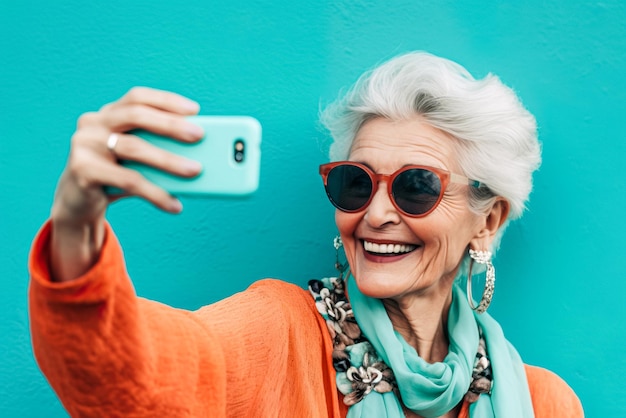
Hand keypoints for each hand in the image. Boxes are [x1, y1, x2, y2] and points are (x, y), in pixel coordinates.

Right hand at [49, 87, 203, 280]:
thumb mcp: (135, 159)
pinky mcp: (82, 170)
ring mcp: (85, 145)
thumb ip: (156, 148)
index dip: (166, 100)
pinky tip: (174, 204)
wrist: (78, 204)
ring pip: (133, 148)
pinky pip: (128, 181)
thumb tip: (198, 155)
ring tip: (195, 171)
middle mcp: (93, 123)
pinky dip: (156, 193)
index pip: (137, 97)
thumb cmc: (115, 176)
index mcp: (108, 114)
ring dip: (169, 160)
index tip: (194, 109)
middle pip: (136, 115)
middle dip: (171, 124)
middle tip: (199, 135)